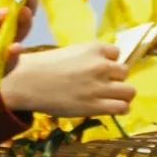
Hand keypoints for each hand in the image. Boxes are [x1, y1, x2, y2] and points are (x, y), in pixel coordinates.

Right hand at [0, 42, 135, 116]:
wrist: (27, 82)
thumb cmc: (42, 65)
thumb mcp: (70, 52)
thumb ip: (88, 57)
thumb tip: (101, 65)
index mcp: (94, 48)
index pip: (116, 53)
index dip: (109, 62)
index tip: (100, 69)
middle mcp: (101, 65)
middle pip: (124, 72)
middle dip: (115, 79)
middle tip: (102, 85)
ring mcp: (100, 86)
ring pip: (129, 91)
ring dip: (122, 95)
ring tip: (111, 99)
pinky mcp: (96, 105)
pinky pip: (122, 107)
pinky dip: (121, 108)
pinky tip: (113, 108)